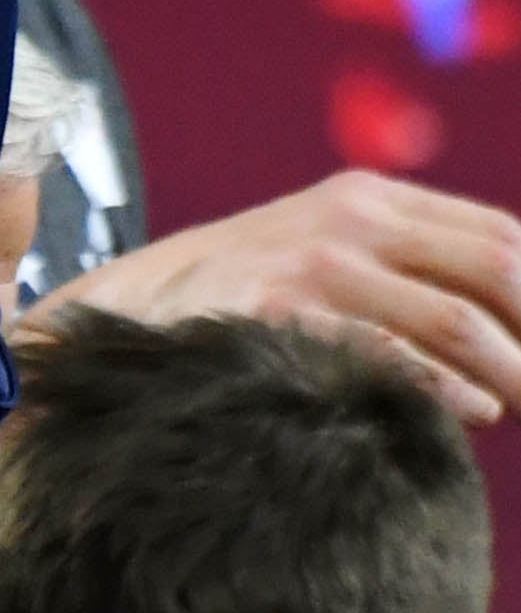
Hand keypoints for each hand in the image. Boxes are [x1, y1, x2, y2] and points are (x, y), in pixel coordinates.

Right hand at [22, 172, 520, 423]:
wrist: (130, 307)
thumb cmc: (244, 297)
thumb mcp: (322, 255)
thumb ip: (404, 274)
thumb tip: (508, 345)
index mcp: (372, 198)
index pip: (502, 235)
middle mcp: (353, 218)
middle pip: (499, 268)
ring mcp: (317, 262)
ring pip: (458, 319)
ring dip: (510, 373)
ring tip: (516, 408)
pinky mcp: (284, 312)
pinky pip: (390, 355)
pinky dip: (446, 390)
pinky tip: (473, 414)